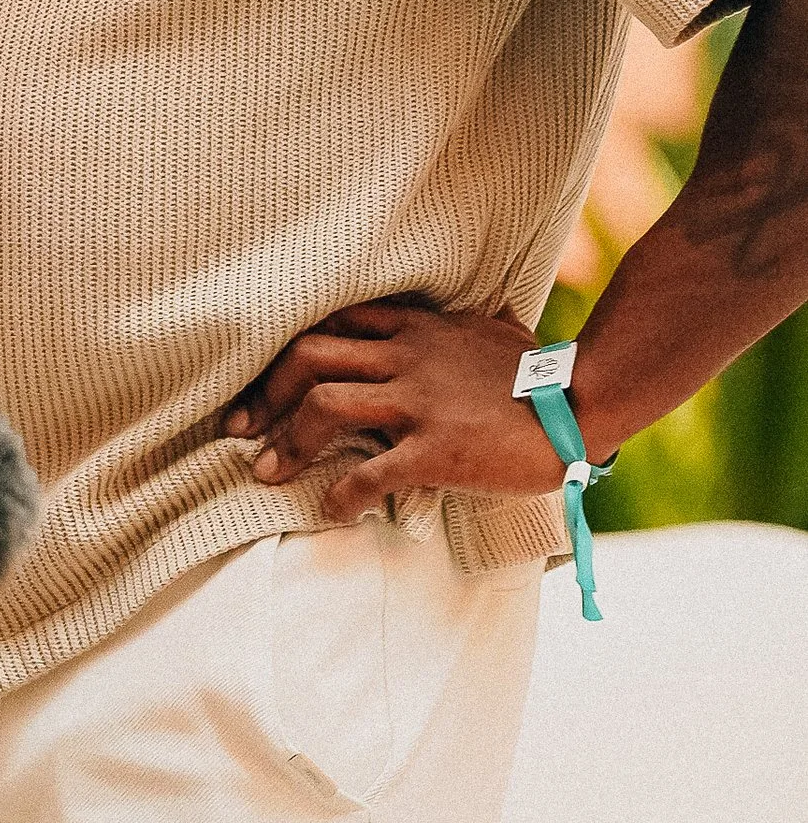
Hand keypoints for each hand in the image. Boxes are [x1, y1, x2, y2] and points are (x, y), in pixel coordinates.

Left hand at [218, 294, 560, 523]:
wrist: (584, 404)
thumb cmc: (541, 372)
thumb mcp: (497, 327)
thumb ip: (468, 322)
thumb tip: (482, 313)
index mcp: (416, 329)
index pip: (329, 323)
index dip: (282, 353)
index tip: (258, 385)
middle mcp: (408, 357)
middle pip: (307, 357)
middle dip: (263, 394)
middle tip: (238, 429)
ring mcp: (420, 402)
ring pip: (324, 406)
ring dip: (286, 442)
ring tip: (266, 472)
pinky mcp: (437, 449)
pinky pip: (370, 472)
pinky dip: (340, 494)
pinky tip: (331, 510)